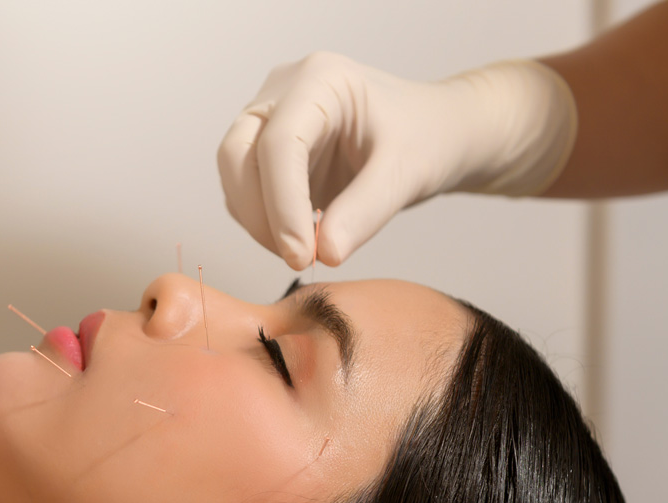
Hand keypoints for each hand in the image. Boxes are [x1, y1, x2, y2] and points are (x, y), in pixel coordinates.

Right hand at [217, 52, 576, 267]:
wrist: (434, 134)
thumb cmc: (427, 138)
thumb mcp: (407, 174)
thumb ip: (366, 212)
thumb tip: (325, 253)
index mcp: (320, 80)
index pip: (279, 143)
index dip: (282, 204)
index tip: (300, 253)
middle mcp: (283, 92)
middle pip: (237, 154)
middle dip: (260, 213)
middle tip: (298, 256)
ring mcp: (269, 119)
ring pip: (233, 176)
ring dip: (259, 222)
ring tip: (306, 249)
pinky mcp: (265, 150)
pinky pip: (244, 192)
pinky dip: (263, 222)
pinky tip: (301, 235)